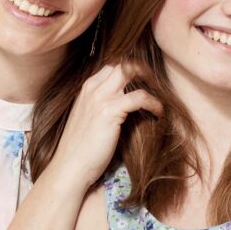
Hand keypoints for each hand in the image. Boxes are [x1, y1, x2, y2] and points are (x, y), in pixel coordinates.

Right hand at [51, 63, 161, 188]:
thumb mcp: (89, 119)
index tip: (146, 81)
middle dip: (142, 70)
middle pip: (121, 63)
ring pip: (129, 71)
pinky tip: (159, 112)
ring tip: (160, 95)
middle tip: (157, 84)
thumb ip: (101, 106)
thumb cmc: (81, 148)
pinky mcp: (110, 111)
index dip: (131, 70)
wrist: (71, 166)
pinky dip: (153, 102)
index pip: (112, 66)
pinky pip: (139, 97)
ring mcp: (100, 98)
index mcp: (86, 88)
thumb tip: (124, 104)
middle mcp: (92, 88)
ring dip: (150, 81)